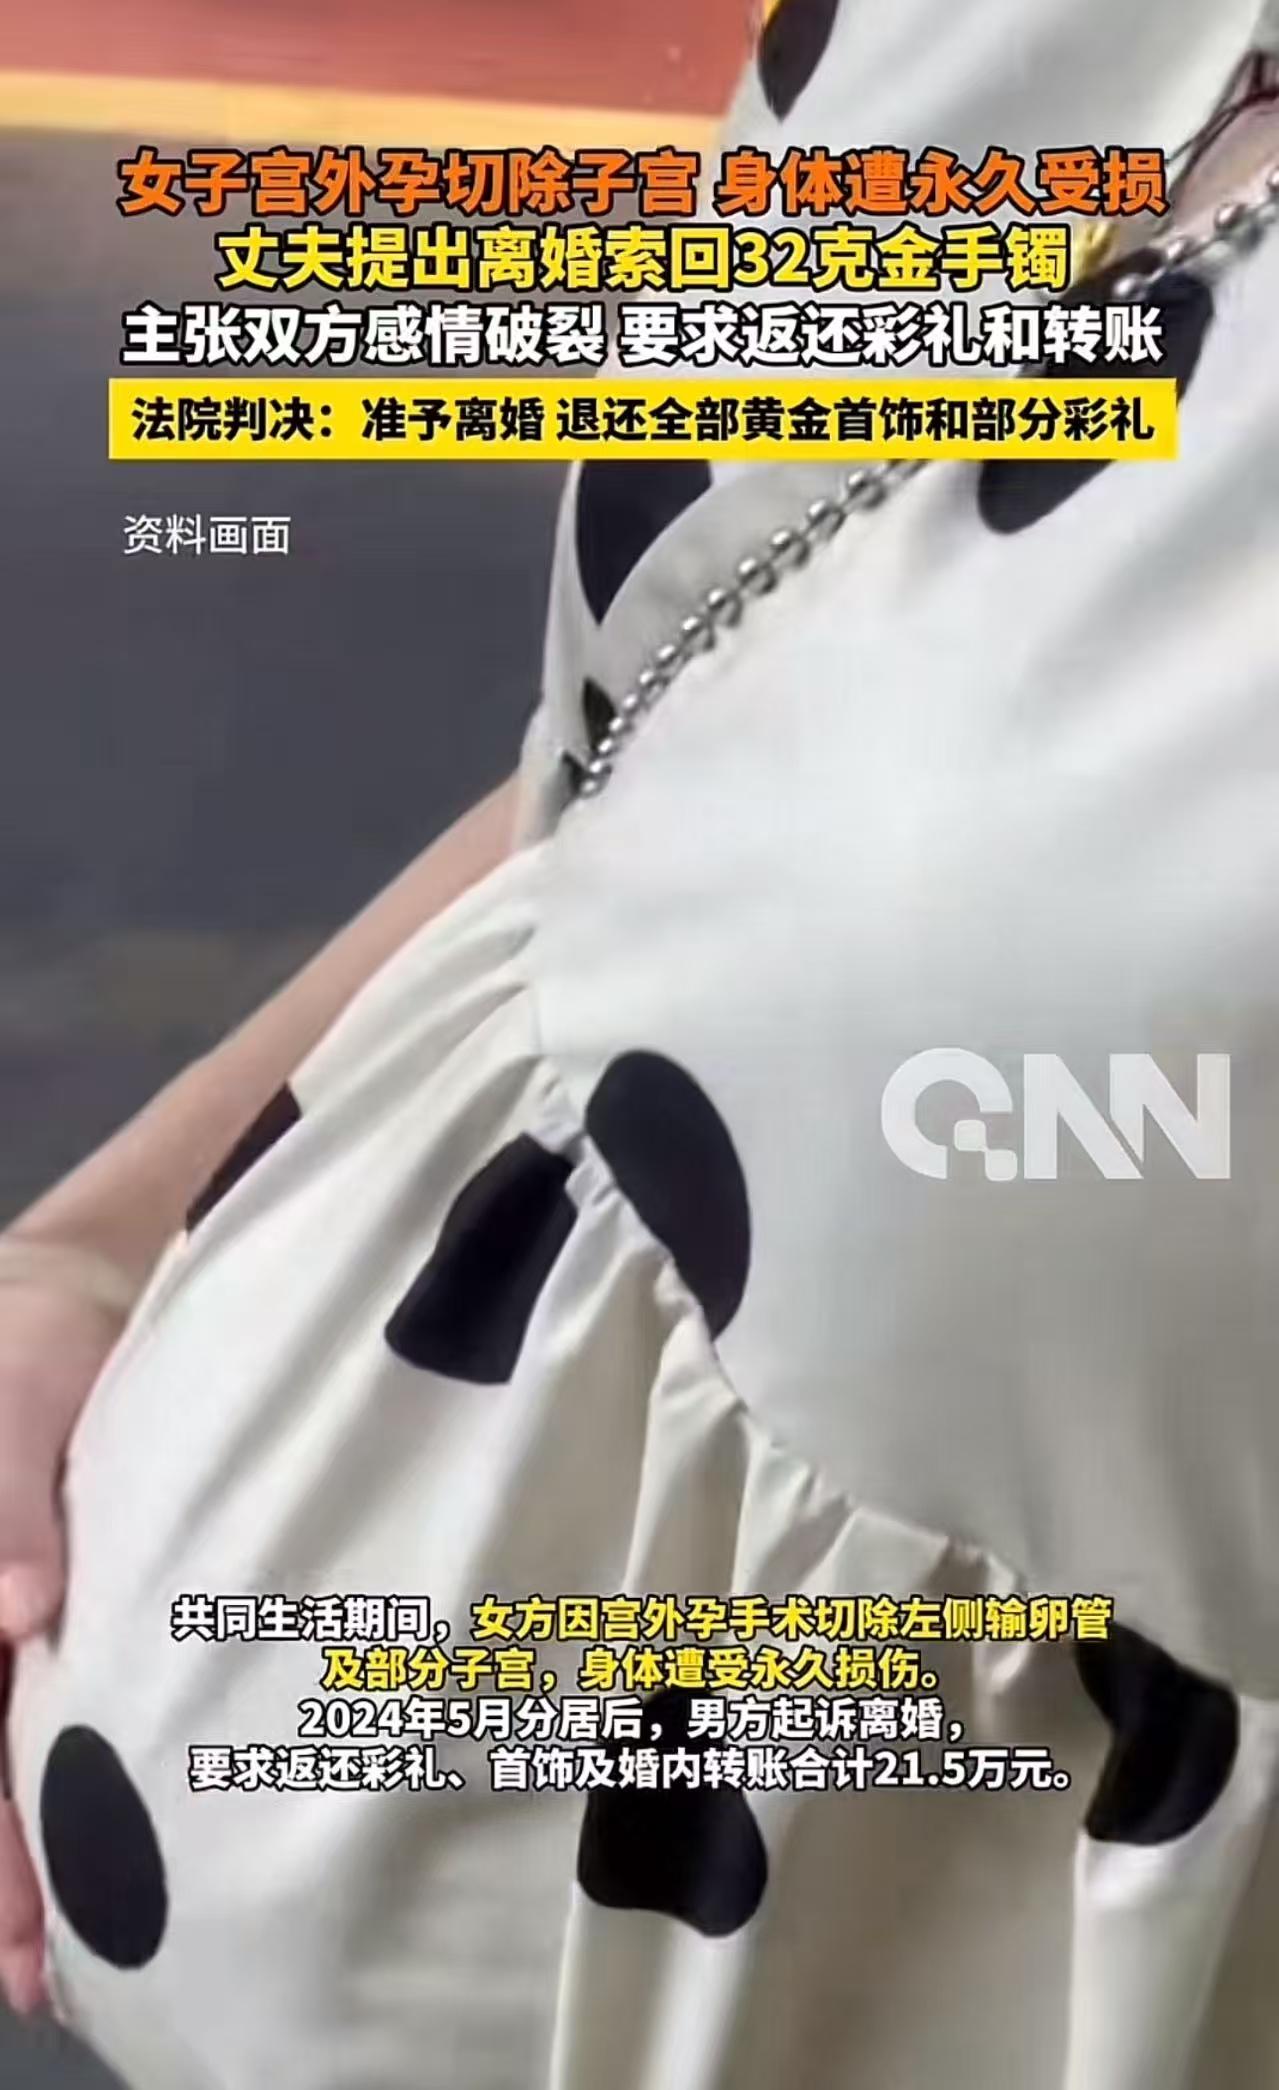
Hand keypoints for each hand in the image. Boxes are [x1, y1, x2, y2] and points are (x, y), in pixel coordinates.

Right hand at [0, 1280, 122, 2015]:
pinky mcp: (105, 1614)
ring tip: (85, 1968)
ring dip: (50, 1861)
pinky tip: (151, 1854)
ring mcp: (40, 1633)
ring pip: (32, 1761)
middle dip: (8, 1880)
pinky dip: (110, 1785)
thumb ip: (6, 1504)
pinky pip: (98, 1709)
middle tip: (45, 1982)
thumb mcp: (12, 1402)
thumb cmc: (24, 1347)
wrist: (87, 1299)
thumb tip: (13, 1613)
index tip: (11, 1935)